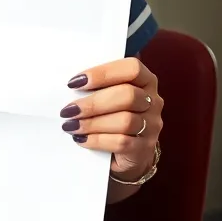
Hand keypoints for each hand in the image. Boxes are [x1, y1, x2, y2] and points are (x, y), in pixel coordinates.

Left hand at [60, 57, 162, 182]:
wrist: (125, 151)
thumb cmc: (110, 113)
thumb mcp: (106, 94)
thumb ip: (96, 86)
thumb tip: (71, 85)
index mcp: (145, 80)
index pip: (132, 69)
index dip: (103, 74)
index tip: (75, 82)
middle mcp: (152, 101)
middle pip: (128, 96)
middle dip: (93, 103)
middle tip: (68, 110)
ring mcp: (151, 125)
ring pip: (125, 121)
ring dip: (92, 123)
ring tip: (71, 125)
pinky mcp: (144, 148)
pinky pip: (122, 143)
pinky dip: (97, 140)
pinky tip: (81, 139)